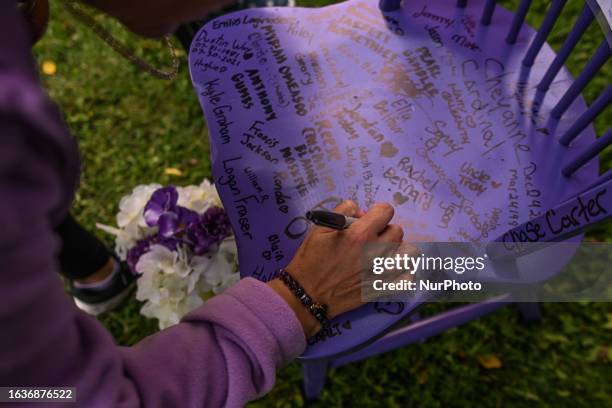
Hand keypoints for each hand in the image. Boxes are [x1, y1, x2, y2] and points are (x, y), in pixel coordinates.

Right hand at [268, 201, 403, 337]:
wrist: (306, 294)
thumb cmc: (310, 260)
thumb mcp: (319, 229)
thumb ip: (342, 212)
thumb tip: (361, 211)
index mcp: (359, 234)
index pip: (386, 211)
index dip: (378, 212)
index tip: (371, 219)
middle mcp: (375, 251)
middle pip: (398, 231)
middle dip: (385, 231)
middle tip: (371, 238)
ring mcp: (380, 272)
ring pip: (408, 254)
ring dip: (397, 251)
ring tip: (384, 254)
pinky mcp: (381, 289)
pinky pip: (407, 279)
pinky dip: (402, 274)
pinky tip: (390, 272)